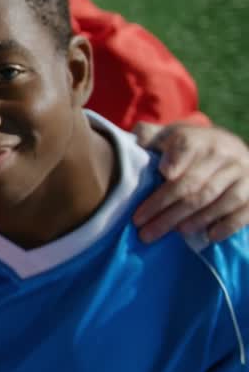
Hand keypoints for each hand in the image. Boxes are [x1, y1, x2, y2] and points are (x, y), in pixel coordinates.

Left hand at [132, 121, 248, 243]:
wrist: (231, 148)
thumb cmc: (191, 146)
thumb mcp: (171, 134)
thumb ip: (150, 135)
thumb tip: (134, 141)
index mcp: (199, 140)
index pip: (183, 151)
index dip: (171, 165)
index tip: (158, 179)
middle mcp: (223, 155)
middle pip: (192, 185)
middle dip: (165, 210)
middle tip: (144, 229)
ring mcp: (242, 174)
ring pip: (215, 200)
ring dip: (193, 219)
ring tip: (174, 232)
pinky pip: (243, 211)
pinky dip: (226, 225)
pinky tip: (209, 236)